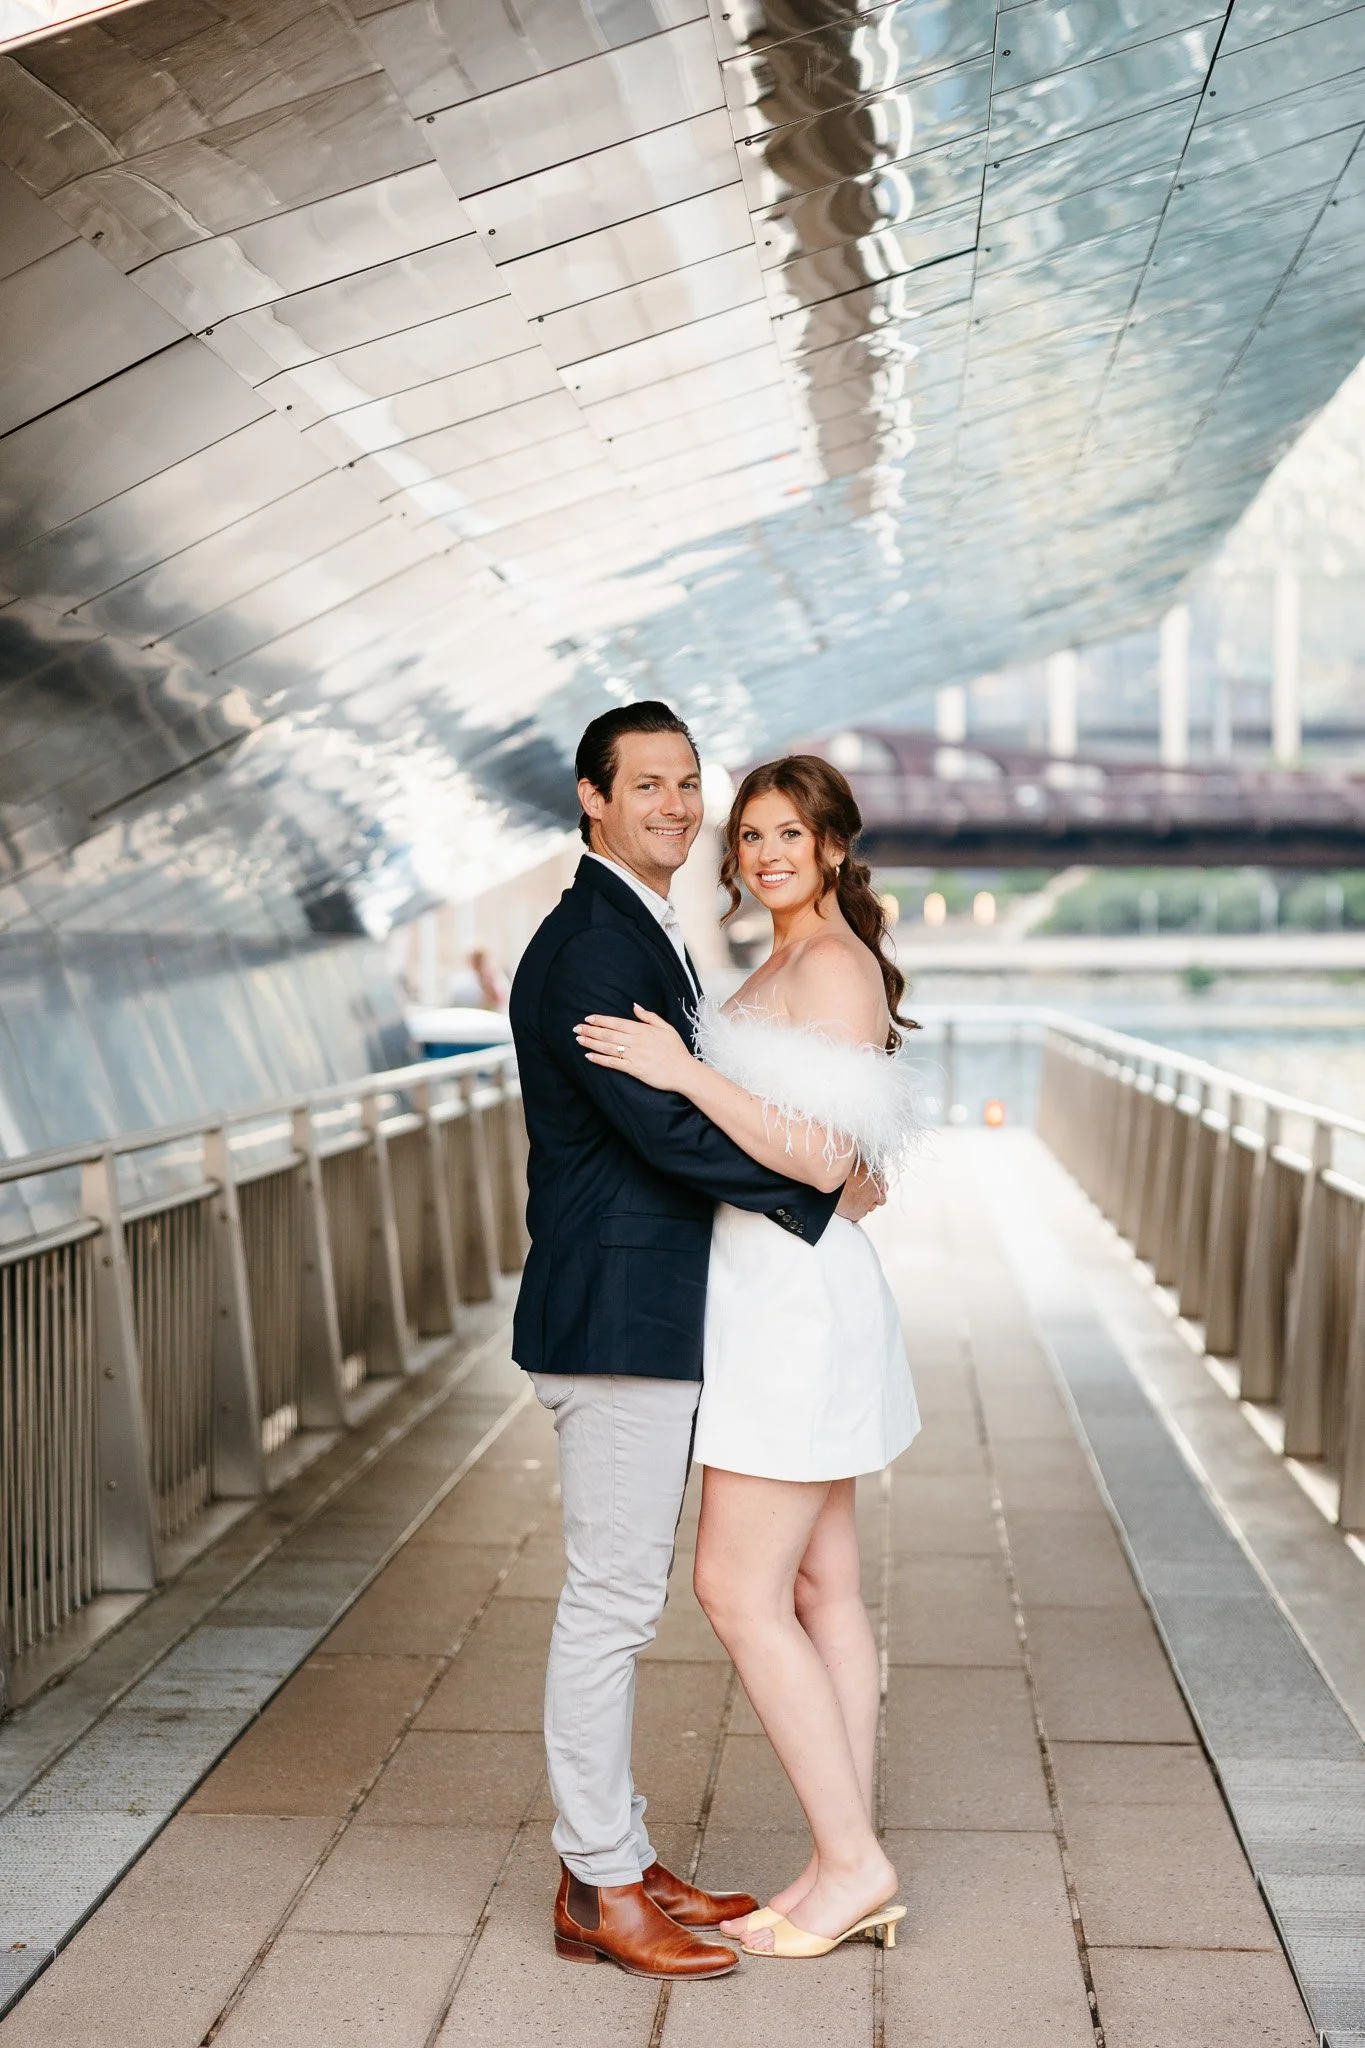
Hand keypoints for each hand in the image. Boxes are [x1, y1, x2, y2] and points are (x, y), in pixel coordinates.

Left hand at [575, 1006, 696, 1092]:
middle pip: (609, 1034)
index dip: (601, 1020)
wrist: (684, 1072)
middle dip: (591, 1030)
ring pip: (608, 1047)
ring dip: (591, 1043)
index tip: (588, 1018)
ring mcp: (635, 1055)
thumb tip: (634, 1006)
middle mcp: (637, 1041)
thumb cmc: (676, 1050)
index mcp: (643, 1030)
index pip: (617, 1022)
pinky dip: (600, 1059)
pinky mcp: (634, 1069)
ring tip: (579, 1040)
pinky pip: (613, 1063)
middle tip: (576, 1028)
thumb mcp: (666, 1028)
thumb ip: (649, 1017)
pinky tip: (589, 1056)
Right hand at [836, 1161, 885, 1222]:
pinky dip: (853, 1212)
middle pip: (881, 1199)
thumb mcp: (856, 1161)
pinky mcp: (858, 1213)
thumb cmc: (842, 1170)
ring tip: (852, 1200)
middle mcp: (875, 1191)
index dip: (877, 1187)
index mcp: (877, 1177)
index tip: (871, 1187)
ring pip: (869, 1208)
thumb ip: (863, 1164)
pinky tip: (846, 1206)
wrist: (832, 1181)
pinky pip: (858, 1215)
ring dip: (863, 1205)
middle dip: (873, 1198)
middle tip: (862, 1195)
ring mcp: (868, 1204)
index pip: (884, 1185)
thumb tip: (862, 1160)